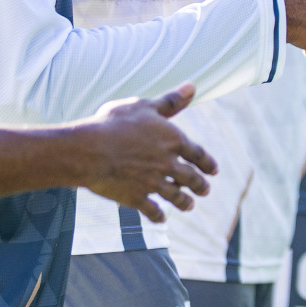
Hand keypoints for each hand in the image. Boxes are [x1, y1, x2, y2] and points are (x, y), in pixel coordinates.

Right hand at [80, 84, 216, 223]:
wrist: (91, 150)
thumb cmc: (116, 123)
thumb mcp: (145, 106)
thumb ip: (170, 101)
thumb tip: (192, 87)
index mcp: (173, 140)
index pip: (197, 153)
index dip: (207, 162)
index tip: (214, 170)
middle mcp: (167, 164)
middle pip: (190, 177)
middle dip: (199, 185)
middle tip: (205, 190)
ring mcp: (152, 183)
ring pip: (175, 196)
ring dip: (183, 202)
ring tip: (189, 206)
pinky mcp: (135, 197)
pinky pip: (151, 209)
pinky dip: (157, 215)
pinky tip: (160, 219)